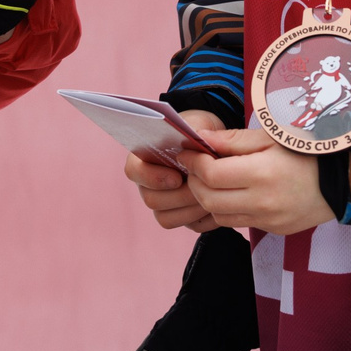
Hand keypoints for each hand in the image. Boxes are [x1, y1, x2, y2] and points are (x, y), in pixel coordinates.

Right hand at [126, 108, 228, 232]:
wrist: (215, 147)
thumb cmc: (201, 133)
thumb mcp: (199, 123)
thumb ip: (193, 130)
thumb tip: (195, 137)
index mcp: (144, 157)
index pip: (133, 170)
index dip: (152, 177)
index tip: (176, 177)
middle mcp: (148, 183)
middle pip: (151, 200)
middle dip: (180, 196)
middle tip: (203, 187)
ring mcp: (162, 202)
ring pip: (166, 217)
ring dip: (191, 208)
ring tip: (212, 194)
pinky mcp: (180, 217)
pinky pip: (187, 226)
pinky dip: (203, 218)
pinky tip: (216, 205)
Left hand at [177, 126, 333, 237]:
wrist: (344, 181)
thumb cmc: (307, 151)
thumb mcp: (271, 136)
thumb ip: (233, 140)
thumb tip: (199, 138)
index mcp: (262, 174)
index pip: (212, 175)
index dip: (193, 163)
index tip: (186, 152)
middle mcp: (263, 202)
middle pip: (209, 200)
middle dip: (195, 182)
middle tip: (194, 167)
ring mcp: (269, 220)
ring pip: (220, 216)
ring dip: (208, 198)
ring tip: (211, 179)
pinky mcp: (275, 230)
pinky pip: (239, 223)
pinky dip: (227, 209)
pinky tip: (232, 193)